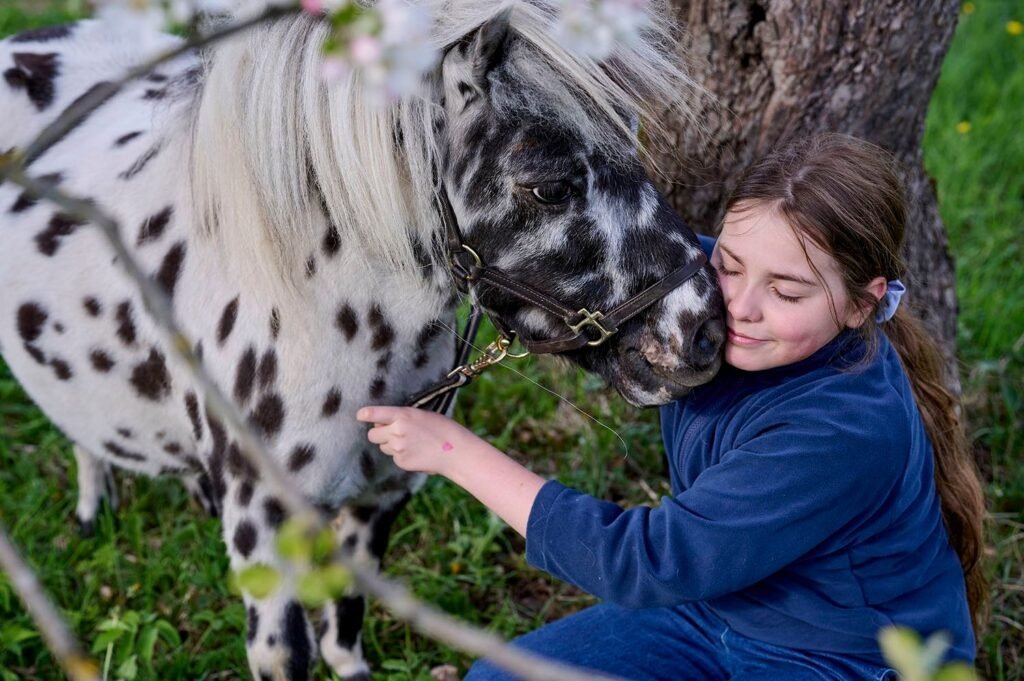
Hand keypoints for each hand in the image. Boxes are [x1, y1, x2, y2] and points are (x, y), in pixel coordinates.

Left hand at [356, 406, 475, 475]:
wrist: (455, 451)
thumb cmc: (443, 429)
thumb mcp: (422, 414)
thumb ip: (401, 417)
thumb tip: (384, 423)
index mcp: (402, 415)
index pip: (374, 414)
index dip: (365, 415)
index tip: (361, 416)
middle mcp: (396, 432)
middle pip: (372, 434)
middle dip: (379, 433)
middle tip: (392, 431)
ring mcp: (398, 449)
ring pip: (383, 446)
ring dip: (390, 444)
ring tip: (411, 442)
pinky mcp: (401, 462)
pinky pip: (394, 457)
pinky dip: (401, 454)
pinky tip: (417, 452)